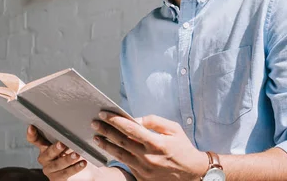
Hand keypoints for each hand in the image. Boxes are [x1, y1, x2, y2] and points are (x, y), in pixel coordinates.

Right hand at [27, 125, 105, 180]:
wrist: (66, 171)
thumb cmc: (64, 152)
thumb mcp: (62, 141)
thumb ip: (62, 133)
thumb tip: (72, 117)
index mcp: (43, 147)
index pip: (34, 139)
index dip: (32, 134)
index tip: (32, 126)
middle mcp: (44, 158)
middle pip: (48, 153)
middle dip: (55, 149)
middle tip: (63, 144)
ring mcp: (49, 169)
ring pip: (57, 165)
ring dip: (67, 160)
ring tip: (77, 155)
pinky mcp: (56, 178)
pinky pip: (65, 174)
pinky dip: (75, 168)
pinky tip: (83, 163)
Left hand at [91, 113, 208, 180]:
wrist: (192, 173)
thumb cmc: (183, 148)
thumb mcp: (173, 129)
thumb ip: (153, 121)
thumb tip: (134, 119)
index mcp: (156, 143)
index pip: (130, 129)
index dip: (115, 120)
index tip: (104, 113)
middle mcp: (148, 157)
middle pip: (121, 141)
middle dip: (106, 130)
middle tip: (94, 123)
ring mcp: (144, 170)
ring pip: (119, 155)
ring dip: (106, 145)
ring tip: (96, 137)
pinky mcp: (142, 178)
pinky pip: (126, 165)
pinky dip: (115, 156)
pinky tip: (108, 150)